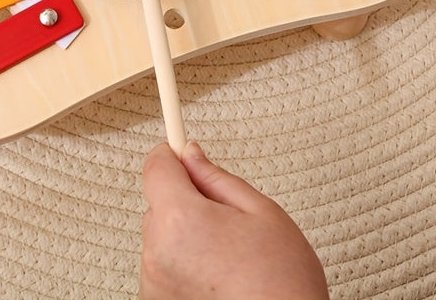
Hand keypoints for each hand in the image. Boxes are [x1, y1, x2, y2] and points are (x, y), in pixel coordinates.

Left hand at [139, 141, 329, 299]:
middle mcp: (157, 253)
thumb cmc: (282, 282)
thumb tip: (192, 155)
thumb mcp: (260, 211)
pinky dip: (181, 265)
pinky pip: (162, 267)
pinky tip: (214, 276)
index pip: (155, 166)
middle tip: (224, 217)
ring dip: (183, 235)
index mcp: (181, 220)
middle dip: (185, 199)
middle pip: (158, 203)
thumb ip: (217, 178)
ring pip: (160, 236)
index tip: (183, 150)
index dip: (173, 154)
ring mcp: (153, 285)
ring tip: (224, 254)